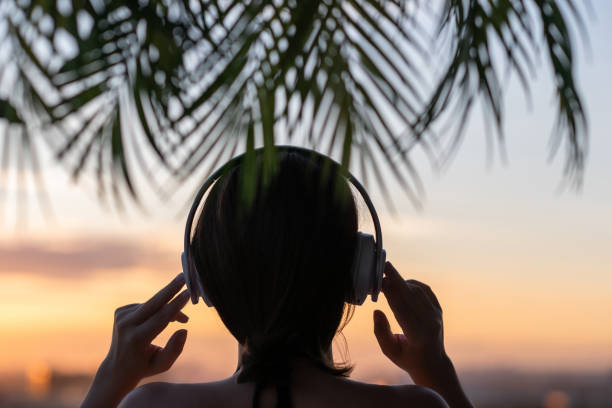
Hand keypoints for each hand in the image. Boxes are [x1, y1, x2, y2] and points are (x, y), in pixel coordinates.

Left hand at [82, 274, 189, 407]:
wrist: (117, 368)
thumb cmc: (145, 367)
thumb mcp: (163, 364)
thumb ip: (175, 349)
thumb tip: (184, 329)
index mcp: (136, 339)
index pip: (160, 318)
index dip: (175, 306)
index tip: (187, 293)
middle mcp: (126, 325)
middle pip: (154, 303)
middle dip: (171, 288)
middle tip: (184, 276)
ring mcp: (121, 316)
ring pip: (153, 305)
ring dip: (170, 308)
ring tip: (183, 319)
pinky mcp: (120, 311)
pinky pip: (146, 306)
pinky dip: (158, 310)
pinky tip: (158, 321)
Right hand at [373, 262, 472, 407]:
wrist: (432, 363)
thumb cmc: (407, 358)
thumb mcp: (389, 351)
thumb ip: (381, 332)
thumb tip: (376, 311)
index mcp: (418, 335)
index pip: (402, 309)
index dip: (391, 293)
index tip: (381, 281)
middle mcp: (430, 322)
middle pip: (411, 296)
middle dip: (396, 280)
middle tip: (384, 267)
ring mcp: (437, 315)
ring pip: (418, 291)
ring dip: (402, 281)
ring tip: (387, 276)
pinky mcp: (438, 309)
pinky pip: (425, 290)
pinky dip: (412, 283)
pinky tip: (401, 283)